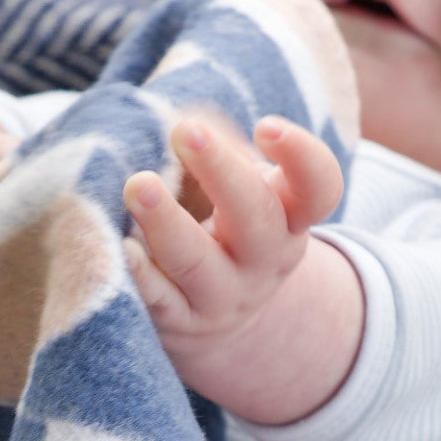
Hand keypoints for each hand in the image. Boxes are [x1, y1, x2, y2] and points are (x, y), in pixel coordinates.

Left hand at [123, 113, 362, 423]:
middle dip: (221, 172)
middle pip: (257, 218)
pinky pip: (159, 300)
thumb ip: (215, 145)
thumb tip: (178, 117)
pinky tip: (122, 248)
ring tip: (138, 184)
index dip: (301, 157)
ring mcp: (223, 296)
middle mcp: (265, 260)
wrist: (218, 323)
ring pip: (198, 263)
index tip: (266, 125)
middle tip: (183, 130)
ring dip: (166, 222)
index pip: (319, 189)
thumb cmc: (223, 226)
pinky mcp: (179, 322)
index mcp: (289, 217)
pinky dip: (140, 275)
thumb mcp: (236, 187)